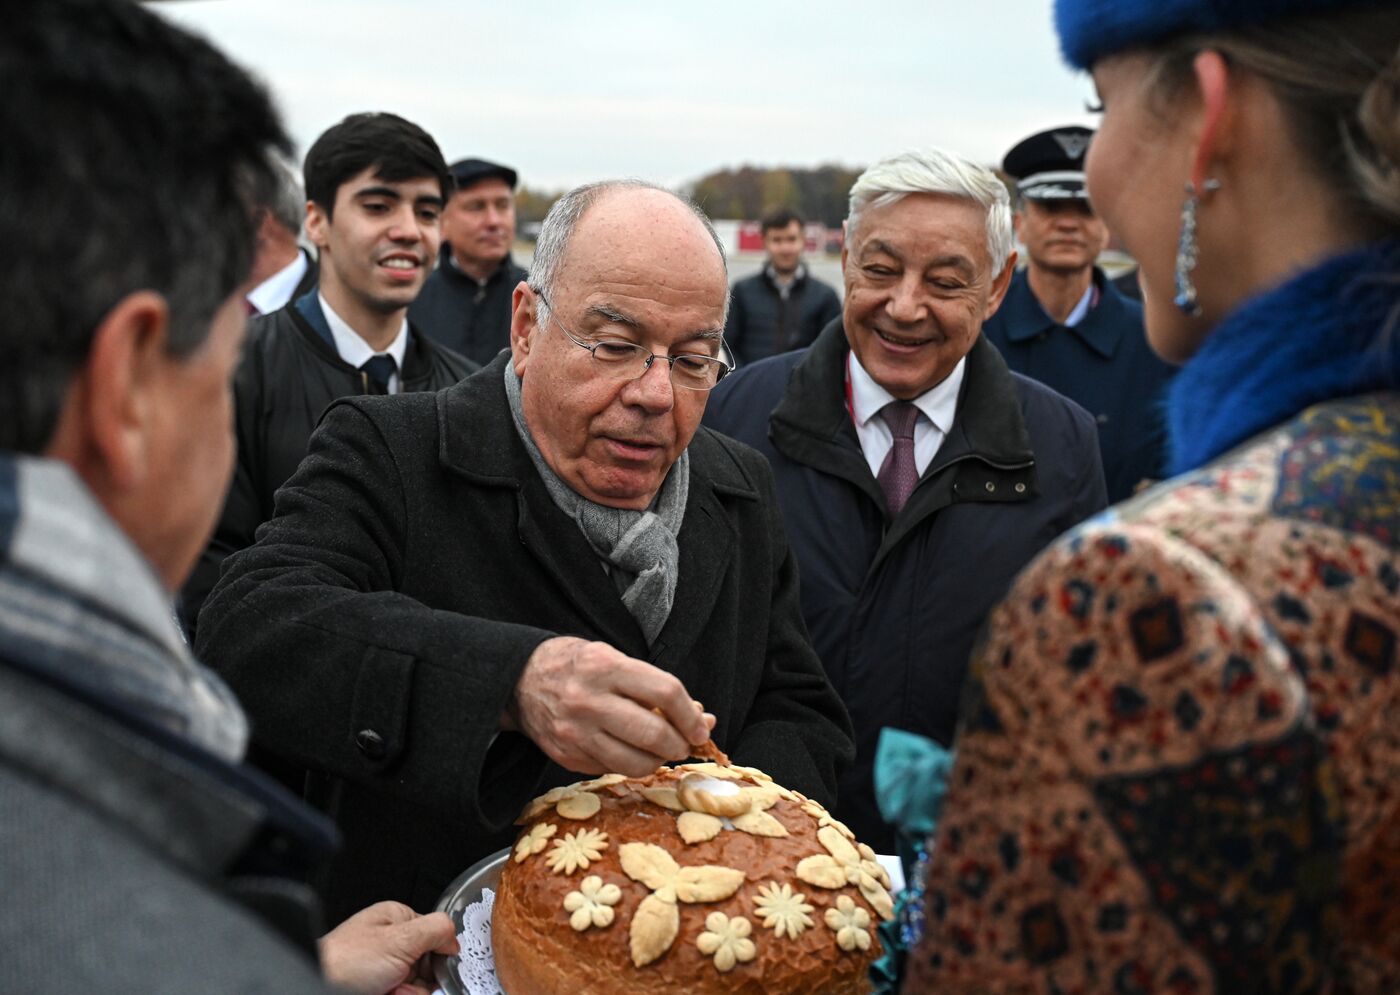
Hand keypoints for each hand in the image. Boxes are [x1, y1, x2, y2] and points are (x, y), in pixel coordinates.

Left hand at [319, 901, 457, 994]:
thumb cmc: (344, 961)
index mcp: (397, 920)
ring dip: (409, 993)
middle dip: (420, 982)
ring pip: (418, 988)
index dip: (439, 955)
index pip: (436, 935)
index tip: (435, 967)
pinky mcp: (381, 990)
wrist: (316, 987)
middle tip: (400, 982)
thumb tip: (455, 937)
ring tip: (389, 992)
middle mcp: (391, 944)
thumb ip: (435, 929)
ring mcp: (384, 971)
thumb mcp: (399, 939)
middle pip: (428, 967)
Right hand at [512, 636, 714, 775]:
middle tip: (685, 743)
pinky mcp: (567, 756)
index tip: (702, 726)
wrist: (520, 680)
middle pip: (653, 734)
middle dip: (679, 744)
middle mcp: (589, 701)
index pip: (665, 692)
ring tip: (660, 750)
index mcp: (605, 667)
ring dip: (658, 761)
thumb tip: (699, 718)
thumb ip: (653, 687)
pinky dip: (630, 764)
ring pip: (635, 763)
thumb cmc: (577, 665)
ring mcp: (575, 733)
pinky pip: (611, 770)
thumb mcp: (613, 659)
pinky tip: (631, 751)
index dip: (691, 715)